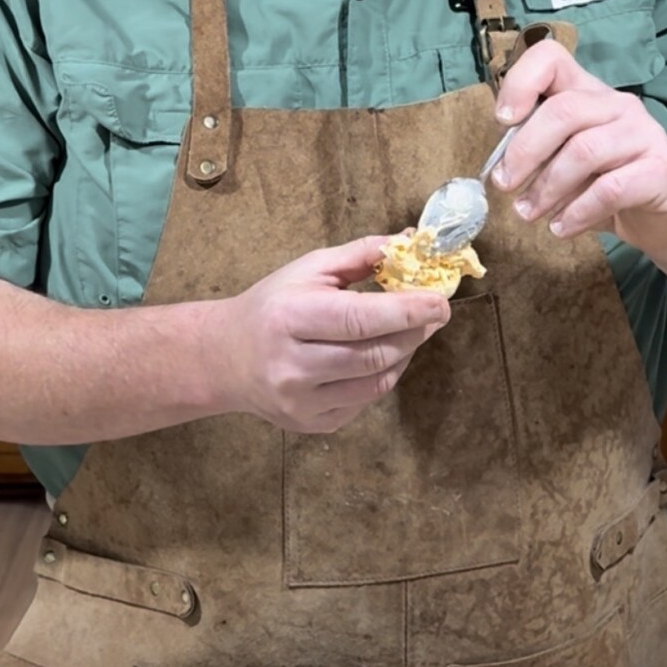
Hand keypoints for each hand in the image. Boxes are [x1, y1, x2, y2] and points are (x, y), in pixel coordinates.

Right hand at [216, 236, 450, 434]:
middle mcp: (293, 366)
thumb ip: (359, 255)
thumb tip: (409, 242)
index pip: (361, 319)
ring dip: (403, 354)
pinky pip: (366, 402)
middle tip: (432, 313)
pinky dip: (382, 376)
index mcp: (290, 318)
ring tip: (405, 332)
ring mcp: (302, 402)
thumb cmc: (272, 305)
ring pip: (377, 381)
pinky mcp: (312, 425)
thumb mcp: (308, 270)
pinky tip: (376, 357)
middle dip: (414, 332)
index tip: (441, 301)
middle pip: (376, 354)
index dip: (407, 311)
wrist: (225, 358)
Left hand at [493, 38, 666, 259]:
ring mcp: (644, 134)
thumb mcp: (564, 164)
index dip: (520, 82)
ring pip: (584, 150)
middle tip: (504, 185)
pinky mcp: (660, 170)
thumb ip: (538, 153)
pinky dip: (578, 212)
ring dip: (547, 188)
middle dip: (524, 151)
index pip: (552, 59)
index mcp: (588, 93)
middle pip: (563, 110)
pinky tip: (561, 228)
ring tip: (528, 214)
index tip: (502, 121)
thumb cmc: (605, 185)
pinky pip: (611, 189)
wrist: (664, 218)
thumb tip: (501, 168)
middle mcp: (618, 105)